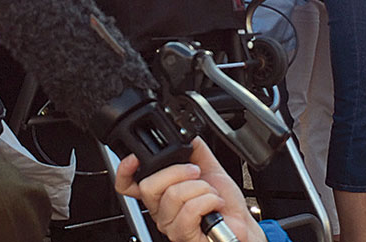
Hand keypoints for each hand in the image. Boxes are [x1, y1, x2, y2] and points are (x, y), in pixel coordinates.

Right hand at [115, 137, 266, 241]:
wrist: (240, 222)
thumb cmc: (224, 201)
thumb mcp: (208, 166)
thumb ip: (194, 149)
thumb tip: (186, 134)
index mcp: (160, 193)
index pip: (128, 186)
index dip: (124, 172)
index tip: (133, 158)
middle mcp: (160, 210)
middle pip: (148, 186)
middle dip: (178, 172)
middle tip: (197, 174)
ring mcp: (170, 225)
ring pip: (173, 195)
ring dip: (201, 189)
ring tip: (210, 194)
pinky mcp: (183, 235)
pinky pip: (189, 210)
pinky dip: (208, 201)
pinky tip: (214, 205)